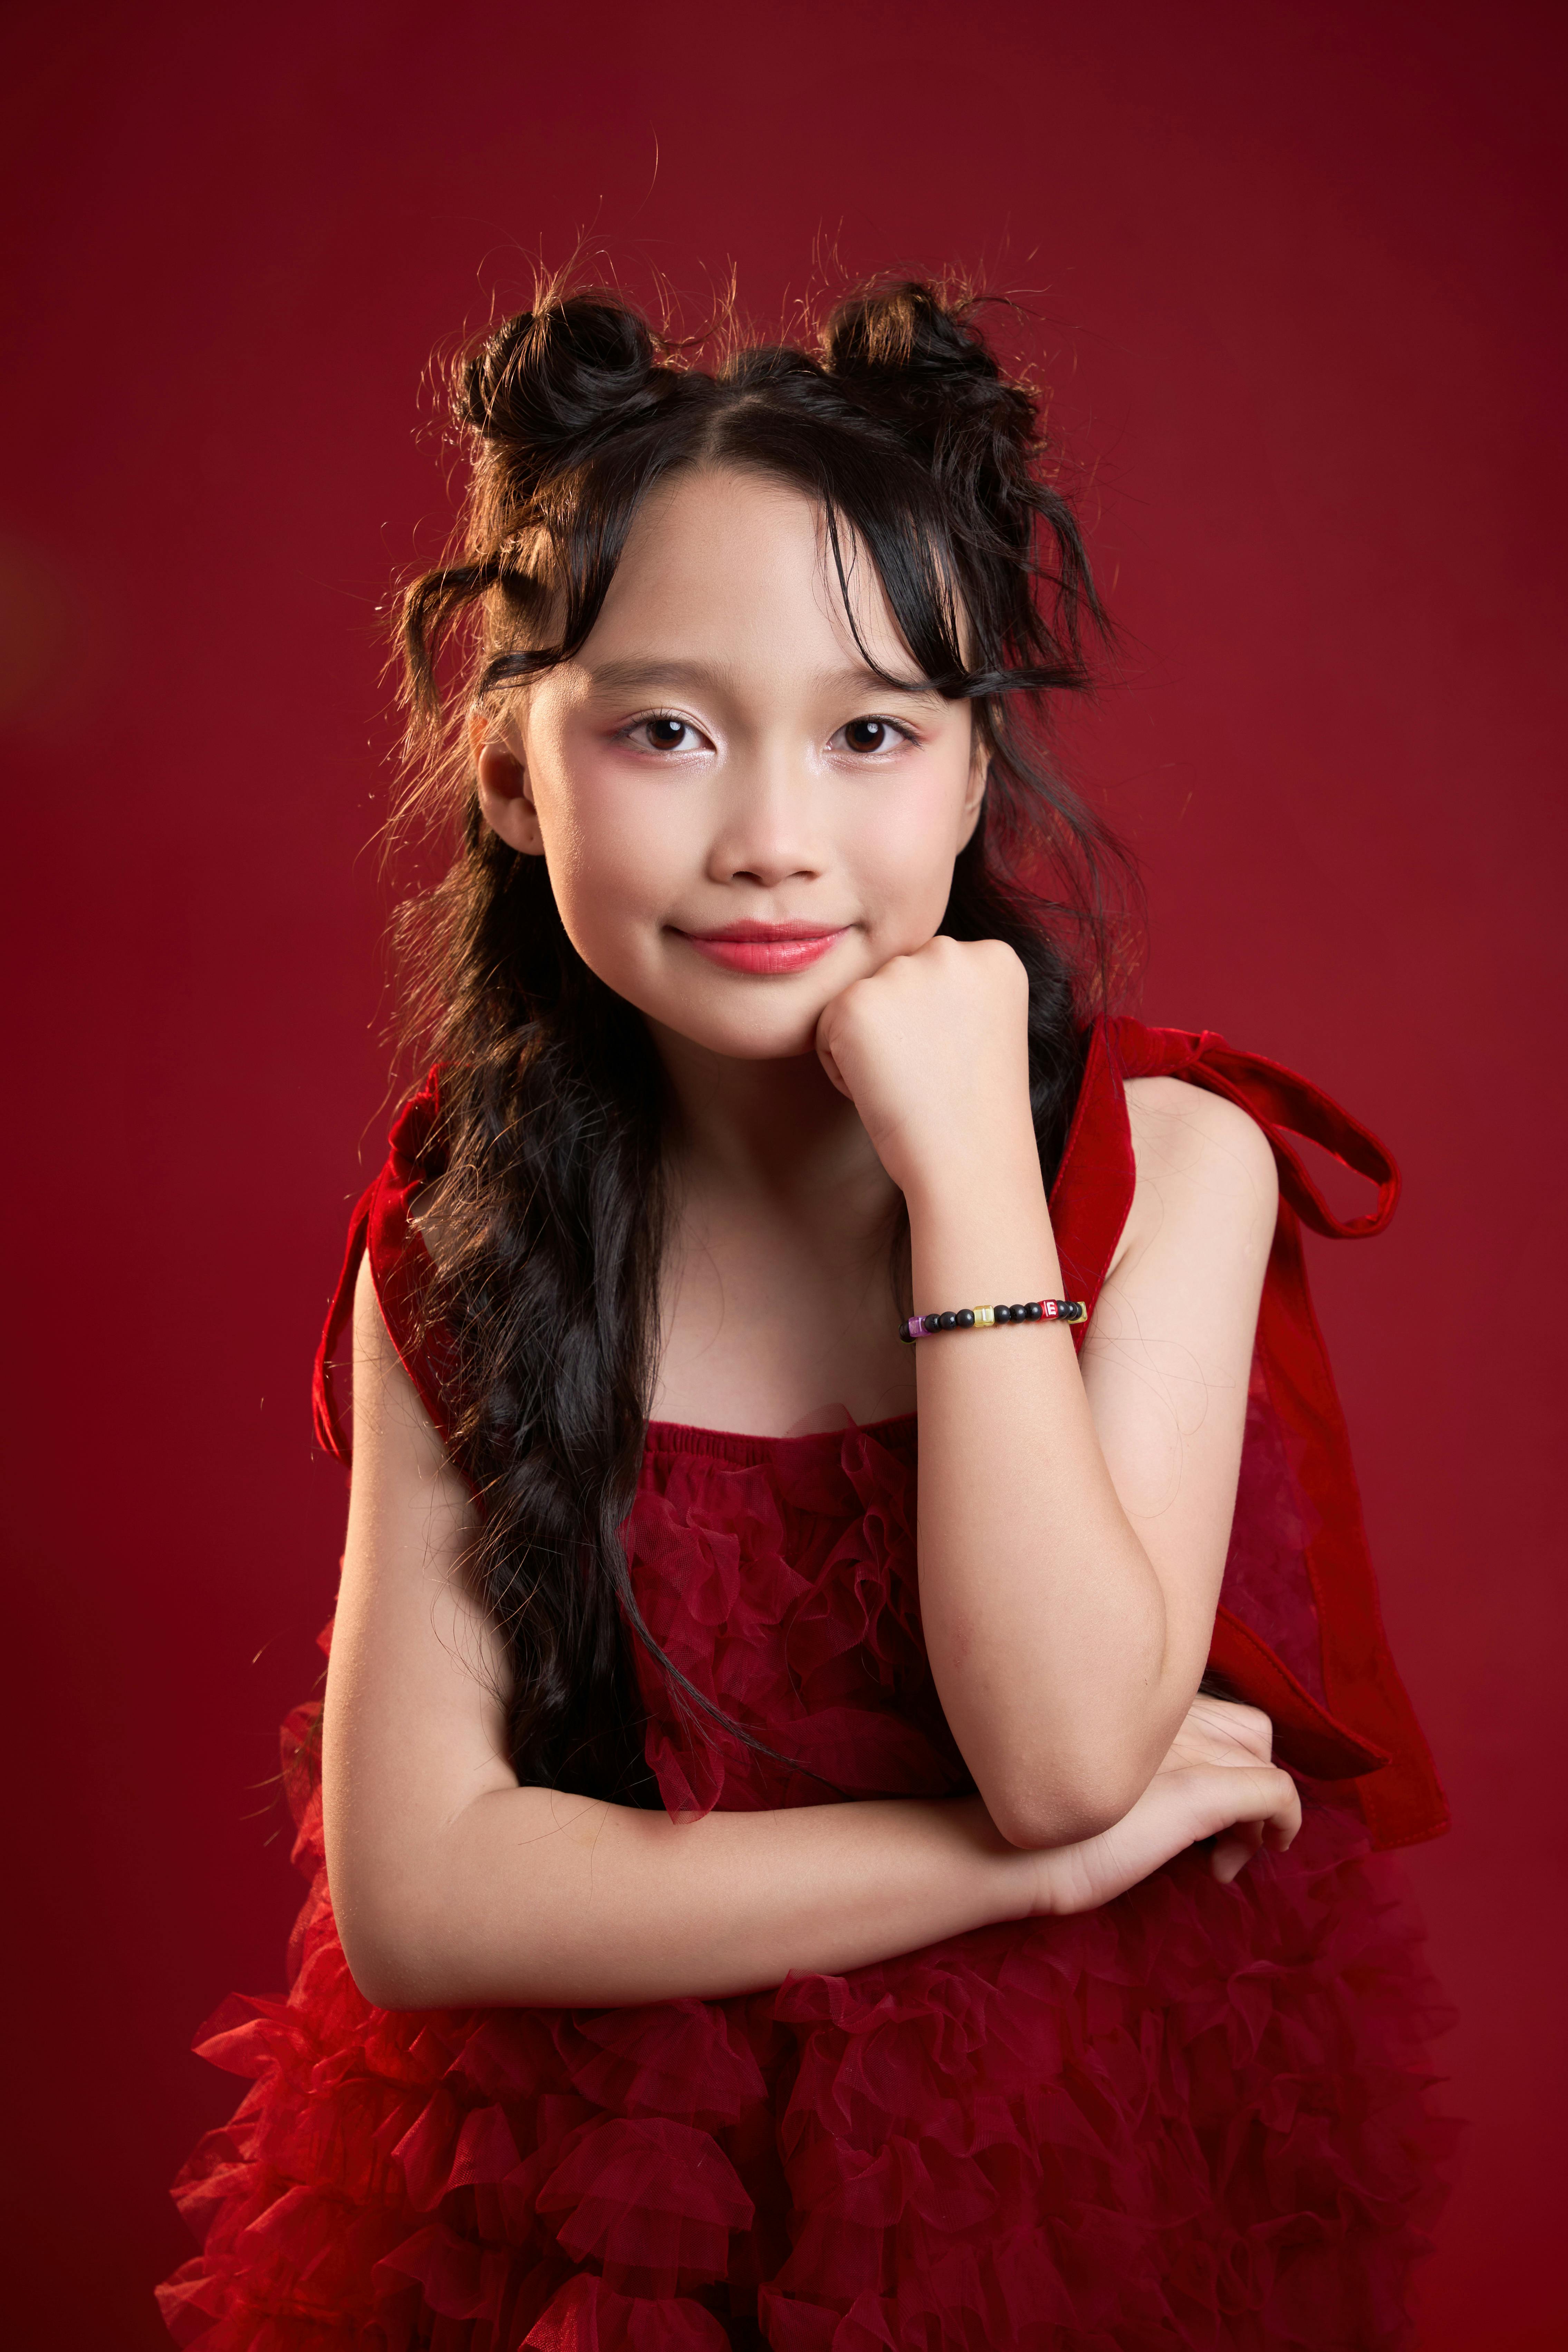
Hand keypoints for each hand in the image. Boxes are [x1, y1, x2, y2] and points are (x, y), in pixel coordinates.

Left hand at [814, 935, 1034, 1198]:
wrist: (968, 1162)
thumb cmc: (975, 1113)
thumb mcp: (985, 1029)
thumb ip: (952, 991)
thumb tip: (899, 983)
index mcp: (993, 956)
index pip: (933, 975)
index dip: (935, 1028)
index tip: (957, 1062)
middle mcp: (949, 950)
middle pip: (894, 981)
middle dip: (900, 1030)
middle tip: (930, 1078)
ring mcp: (901, 972)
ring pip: (859, 1004)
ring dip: (871, 1047)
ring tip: (909, 1086)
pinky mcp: (855, 1003)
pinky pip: (826, 1031)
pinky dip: (842, 1069)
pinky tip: (883, 1091)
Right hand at [1025, 1696, 1300, 1915]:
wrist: (1006, 1850)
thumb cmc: (1035, 1827)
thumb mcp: (1089, 1783)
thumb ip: (1126, 1769)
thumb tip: (1159, 1802)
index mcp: (1138, 1709)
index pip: (1214, 1712)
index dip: (1221, 1759)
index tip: (1195, 1811)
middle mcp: (1168, 1717)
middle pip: (1249, 1729)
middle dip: (1250, 1781)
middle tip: (1220, 1834)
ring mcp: (1187, 1750)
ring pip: (1264, 1762)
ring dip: (1257, 1816)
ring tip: (1219, 1857)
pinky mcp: (1201, 1789)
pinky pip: (1277, 1793)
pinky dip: (1280, 1826)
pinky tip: (1230, 1864)